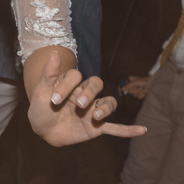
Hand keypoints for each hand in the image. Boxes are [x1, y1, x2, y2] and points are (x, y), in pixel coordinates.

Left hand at [28, 51, 147, 146]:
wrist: (43, 131)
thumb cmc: (41, 108)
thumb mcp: (41, 91)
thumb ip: (49, 74)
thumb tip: (55, 52)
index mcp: (71, 83)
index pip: (76, 76)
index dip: (66, 85)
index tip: (54, 99)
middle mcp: (85, 93)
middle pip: (96, 84)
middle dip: (90, 93)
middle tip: (79, 105)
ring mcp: (92, 110)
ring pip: (108, 102)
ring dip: (105, 108)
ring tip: (96, 117)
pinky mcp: (96, 127)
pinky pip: (115, 127)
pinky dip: (128, 130)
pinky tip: (142, 130)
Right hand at [122, 75, 149, 99]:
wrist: (153, 84)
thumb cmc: (145, 81)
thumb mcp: (136, 82)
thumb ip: (129, 85)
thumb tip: (122, 88)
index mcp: (130, 80)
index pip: (124, 85)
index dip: (122, 89)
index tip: (120, 94)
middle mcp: (132, 85)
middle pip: (129, 91)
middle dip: (135, 90)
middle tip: (139, 87)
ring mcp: (136, 89)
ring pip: (134, 95)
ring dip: (139, 92)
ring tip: (143, 89)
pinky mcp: (140, 93)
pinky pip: (138, 97)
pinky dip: (142, 95)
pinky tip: (145, 92)